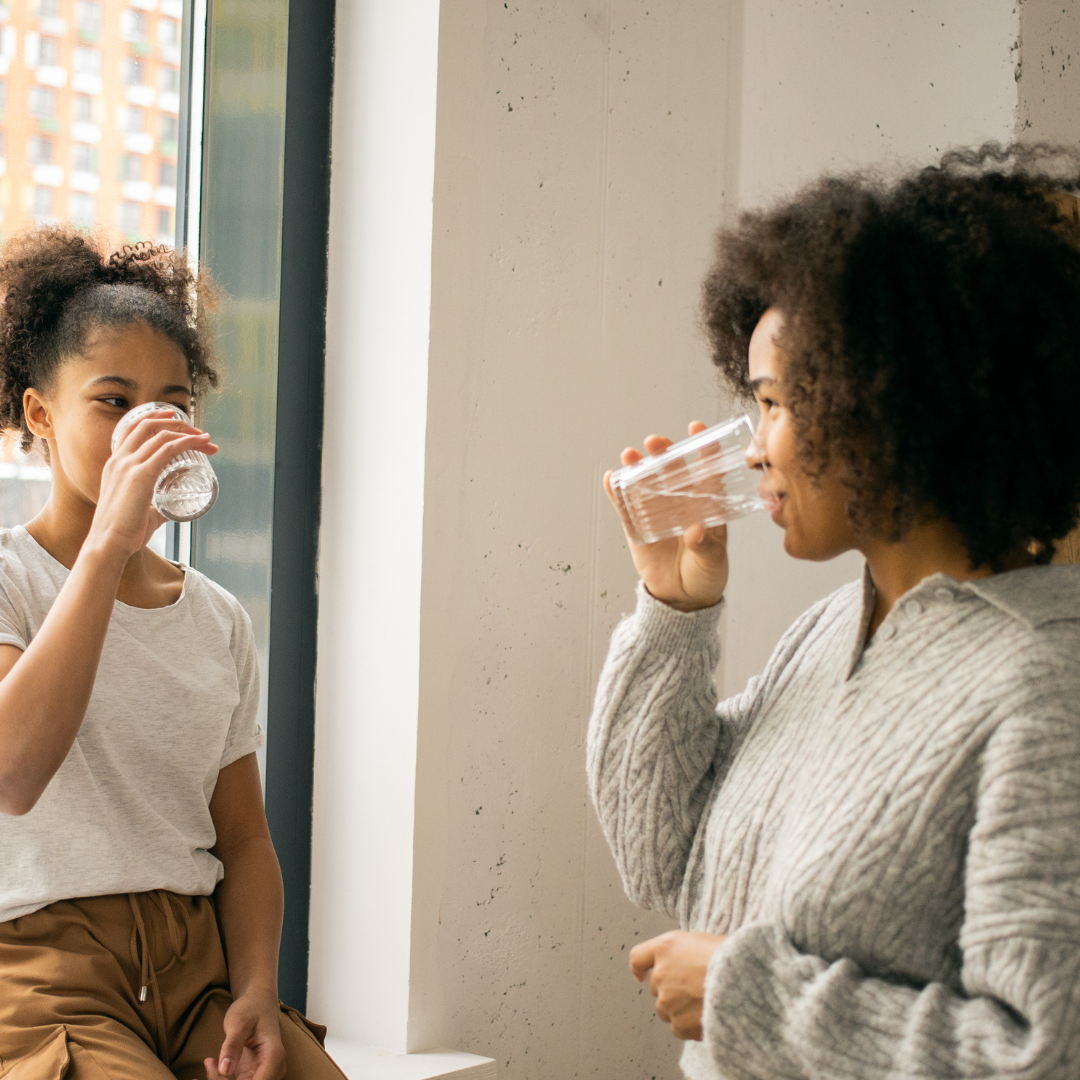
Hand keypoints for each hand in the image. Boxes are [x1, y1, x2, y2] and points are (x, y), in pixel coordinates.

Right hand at [90, 409, 217, 556]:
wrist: (108, 543)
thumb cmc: (123, 532)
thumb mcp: (140, 512)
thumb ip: (155, 508)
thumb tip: (170, 511)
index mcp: (114, 465)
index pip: (132, 429)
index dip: (154, 418)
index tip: (175, 419)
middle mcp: (120, 460)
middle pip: (148, 425)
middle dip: (177, 424)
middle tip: (199, 433)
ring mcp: (129, 465)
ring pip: (162, 435)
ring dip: (189, 434)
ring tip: (207, 440)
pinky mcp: (141, 475)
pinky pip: (167, 449)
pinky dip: (188, 442)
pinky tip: (202, 443)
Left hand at [205, 993, 284, 1079]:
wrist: (258, 1003)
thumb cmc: (251, 1008)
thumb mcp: (238, 1022)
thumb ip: (232, 1045)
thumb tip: (225, 1070)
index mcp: (273, 1056)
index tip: (216, 1071)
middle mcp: (274, 1068)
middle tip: (210, 1065)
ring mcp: (265, 1073)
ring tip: (210, 1063)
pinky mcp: (254, 1075)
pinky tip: (211, 1065)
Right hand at [604, 421, 728, 610]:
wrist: (682, 599)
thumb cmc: (705, 575)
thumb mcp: (712, 562)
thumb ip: (705, 546)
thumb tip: (695, 530)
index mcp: (706, 505)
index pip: (706, 471)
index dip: (703, 449)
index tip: (697, 428)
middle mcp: (681, 503)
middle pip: (671, 471)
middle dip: (663, 453)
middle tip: (655, 442)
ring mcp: (657, 513)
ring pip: (646, 483)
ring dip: (637, 467)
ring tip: (630, 455)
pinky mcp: (637, 527)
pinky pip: (625, 507)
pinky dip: (617, 492)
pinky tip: (611, 477)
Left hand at [629, 930, 725, 1040]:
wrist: (744, 981)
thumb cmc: (730, 957)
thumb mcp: (701, 940)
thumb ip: (683, 953)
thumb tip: (683, 965)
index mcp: (665, 948)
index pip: (638, 957)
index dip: (639, 968)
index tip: (640, 975)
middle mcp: (660, 974)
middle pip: (656, 986)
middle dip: (671, 988)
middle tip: (695, 988)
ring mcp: (667, 1000)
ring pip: (666, 1009)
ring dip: (680, 1007)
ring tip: (705, 1001)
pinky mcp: (678, 1024)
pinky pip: (679, 1027)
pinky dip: (690, 1025)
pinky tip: (708, 1015)